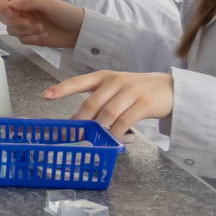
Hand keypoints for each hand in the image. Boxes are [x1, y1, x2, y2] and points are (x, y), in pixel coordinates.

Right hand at [0, 0, 85, 49]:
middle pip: (5, 18)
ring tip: (41, 29)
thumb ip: (28, 2)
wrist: (78, 30)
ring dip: (26, 31)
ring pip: (12, 30)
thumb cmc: (65, 12)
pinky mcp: (30, 37)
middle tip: (30, 24)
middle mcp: (23, 11)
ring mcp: (26, 25)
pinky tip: (44, 35)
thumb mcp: (48, 4)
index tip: (11, 15)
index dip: (3, 8)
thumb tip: (9, 4)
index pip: (4, 1)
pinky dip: (32, 38)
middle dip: (17, 23)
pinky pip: (21, 40)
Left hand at [43, 69, 174, 136]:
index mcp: (103, 77)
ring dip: (99, 129)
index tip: (45, 95)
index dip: (61, 89)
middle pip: (91, 103)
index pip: (78, 81)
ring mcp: (130, 91)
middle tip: (73, 134)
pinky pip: (124, 122)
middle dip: (81, 121)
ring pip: (107, 114)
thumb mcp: (116, 88)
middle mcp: (115, 81)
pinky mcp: (144, 104)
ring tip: (96, 138)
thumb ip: (99, 99)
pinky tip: (114, 138)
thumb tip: (80, 122)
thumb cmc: (137, 90)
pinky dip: (116, 132)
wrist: (170, 88)